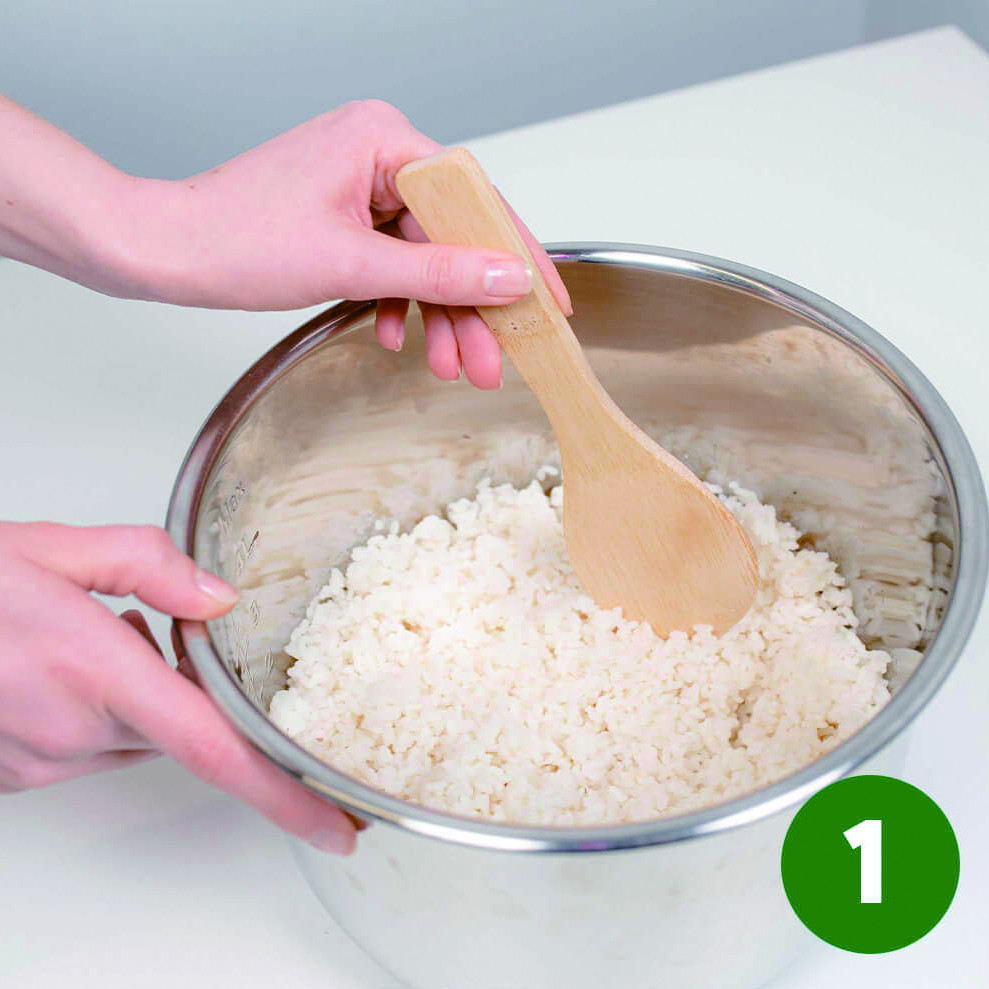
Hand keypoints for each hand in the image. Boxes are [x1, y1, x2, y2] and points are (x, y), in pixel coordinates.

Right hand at [0, 522, 355, 853]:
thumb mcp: (57, 547)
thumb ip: (152, 565)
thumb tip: (219, 599)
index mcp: (95, 672)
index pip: (218, 751)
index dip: (287, 797)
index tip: (338, 826)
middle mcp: (72, 731)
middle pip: (179, 729)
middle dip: (178, 686)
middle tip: (134, 627)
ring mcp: (42, 761)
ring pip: (133, 737)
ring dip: (131, 694)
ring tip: (77, 641)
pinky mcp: (20, 776)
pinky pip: (90, 747)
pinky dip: (94, 711)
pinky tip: (51, 669)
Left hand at [123, 100, 571, 387]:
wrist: (167, 253)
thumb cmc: (236, 239)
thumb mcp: (352, 264)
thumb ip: (438, 273)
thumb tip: (507, 277)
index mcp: (385, 140)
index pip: (476, 199)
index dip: (519, 256)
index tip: (550, 302)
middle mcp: (378, 155)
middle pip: (452, 237)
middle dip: (471, 308)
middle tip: (494, 361)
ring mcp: (361, 187)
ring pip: (423, 259)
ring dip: (437, 316)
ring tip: (450, 365)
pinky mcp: (345, 216)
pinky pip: (391, 263)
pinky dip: (397, 303)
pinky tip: (392, 336)